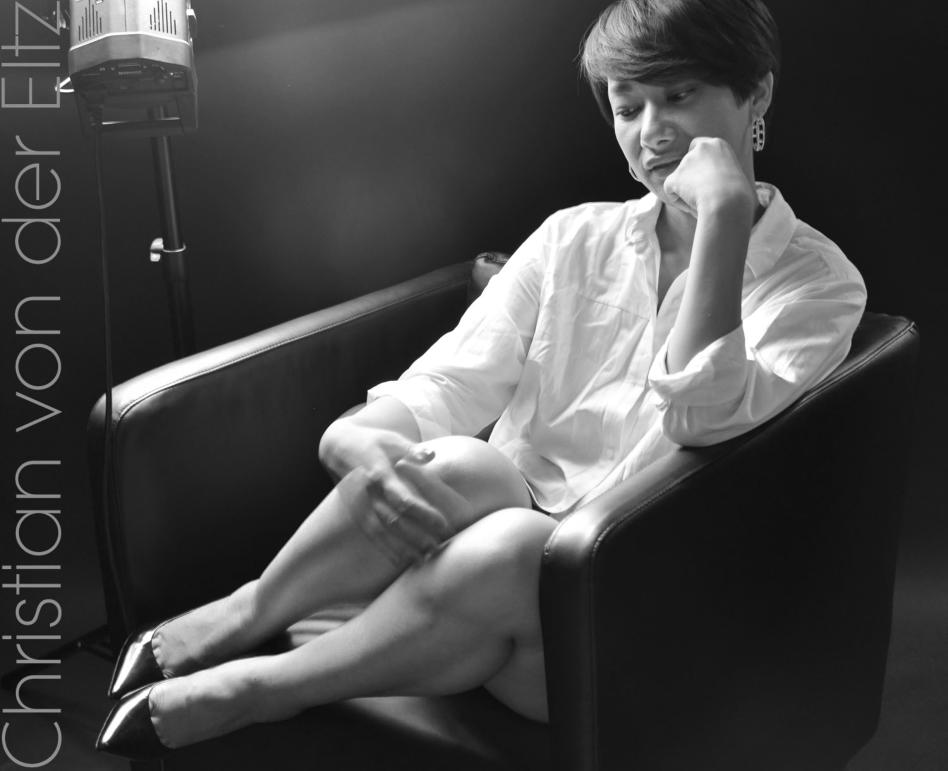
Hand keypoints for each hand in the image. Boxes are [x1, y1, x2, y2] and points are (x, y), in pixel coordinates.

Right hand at [336, 441, 473, 565]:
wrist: (336, 447)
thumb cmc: (372, 441)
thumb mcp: (392, 440)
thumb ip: (412, 450)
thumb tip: (431, 455)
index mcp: (379, 473)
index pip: (402, 498)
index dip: (422, 513)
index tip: (442, 524)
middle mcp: (368, 492)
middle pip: (393, 520)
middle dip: (416, 536)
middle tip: (438, 548)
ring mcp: (360, 503)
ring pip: (381, 531)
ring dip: (401, 547)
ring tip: (423, 559)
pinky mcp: (355, 510)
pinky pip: (370, 533)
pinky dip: (385, 547)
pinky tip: (400, 561)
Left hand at [662, 137, 755, 218]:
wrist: (728, 201)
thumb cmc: (740, 194)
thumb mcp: (736, 176)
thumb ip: (723, 173)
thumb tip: (716, 184)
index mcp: (718, 144)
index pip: (699, 146)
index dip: (698, 162)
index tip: (704, 175)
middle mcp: (700, 148)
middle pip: (688, 163)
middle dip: (691, 178)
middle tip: (703, 193)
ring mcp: (686, 161)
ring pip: (680, 179)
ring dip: (687, 191)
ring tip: (702, 202)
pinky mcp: (675, 176)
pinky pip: (669, 189)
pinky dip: (677, 200)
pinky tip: (690, 206)